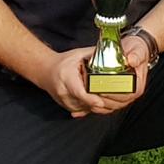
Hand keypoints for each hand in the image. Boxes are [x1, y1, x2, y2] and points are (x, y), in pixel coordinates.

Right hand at [30, 47, 146, 116]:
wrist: (45, 72)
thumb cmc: (62, 63)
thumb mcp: (77, 54)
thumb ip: (94, 54)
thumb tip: (111, 52)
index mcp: (66, 77)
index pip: (79, 92)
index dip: (90, 98)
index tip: (100, 101)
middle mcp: (64, 93)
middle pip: (86, 103)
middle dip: (102, 102)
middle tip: (117, 98)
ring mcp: (66, 102)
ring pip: (87, 109)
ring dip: (100, 106)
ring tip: (114, 100)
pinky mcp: (69, 108)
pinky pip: (86, 111)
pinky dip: (95, 108)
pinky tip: (104, 102)